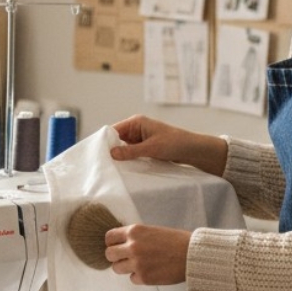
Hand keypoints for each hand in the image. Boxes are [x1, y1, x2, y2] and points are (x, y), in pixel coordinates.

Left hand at [103, 223, 191, 285]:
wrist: (192, 255)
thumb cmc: (176, 241)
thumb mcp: (152, 231)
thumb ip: (135, 236)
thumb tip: (120, 243)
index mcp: (134, 231)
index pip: (109, 237)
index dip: (112, 243)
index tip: (117, 246)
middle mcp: (133, 246)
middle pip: (109, 254)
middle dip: (116, 257)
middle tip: (125, 258)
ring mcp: (137, 263)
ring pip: (116, 269)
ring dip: (125, 268)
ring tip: (138, 265)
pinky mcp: (144, 278)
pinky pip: (132, 279)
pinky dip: (139, 277)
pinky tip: (150, 271)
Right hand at [109, 115, 227, 174]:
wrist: (193, 150)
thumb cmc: (175, 143)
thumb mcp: (151, 148)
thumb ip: (131, 151)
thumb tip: (111, 153)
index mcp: (136, 122)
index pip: (114, 130)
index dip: (105, 141)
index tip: (97, 154)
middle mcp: (136, 128)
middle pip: (116, 139)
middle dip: (111, 150)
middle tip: (102, 164)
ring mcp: (140, 138)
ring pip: (123, 147)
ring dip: (120, 156)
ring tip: (111, 168)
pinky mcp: (144, 148)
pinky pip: (131, 153)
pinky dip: (127, 159)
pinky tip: (123, 168)